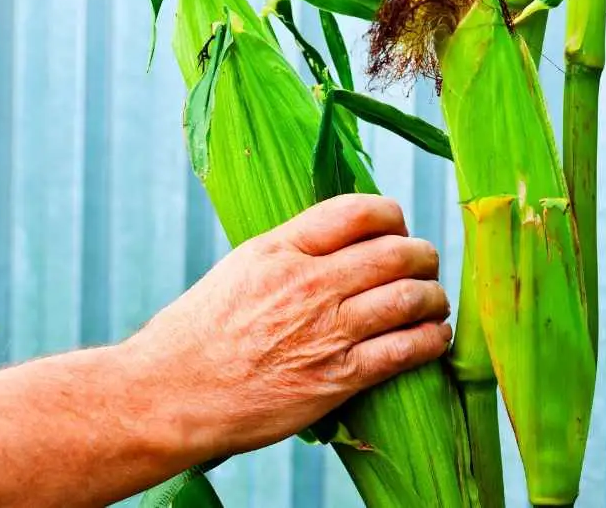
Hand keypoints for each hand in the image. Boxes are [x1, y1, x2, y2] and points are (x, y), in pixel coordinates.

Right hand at [121, 194, 451, 462]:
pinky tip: (433, 337)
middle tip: (425, 267)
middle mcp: (309, 282)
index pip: (360, 211)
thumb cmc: (201, 331)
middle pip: (397, 252)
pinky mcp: (337, 377)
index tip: (398, 229)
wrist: (171, 394)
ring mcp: (326, 330)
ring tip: (434, 303)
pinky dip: (430, 340)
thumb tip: (343, 238)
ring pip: (410, 297)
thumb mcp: (242, 267)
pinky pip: (405, 350)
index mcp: (283, 248)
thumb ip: (294, 248)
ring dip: (434, 298)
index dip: (393, 216)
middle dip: (423, 257)